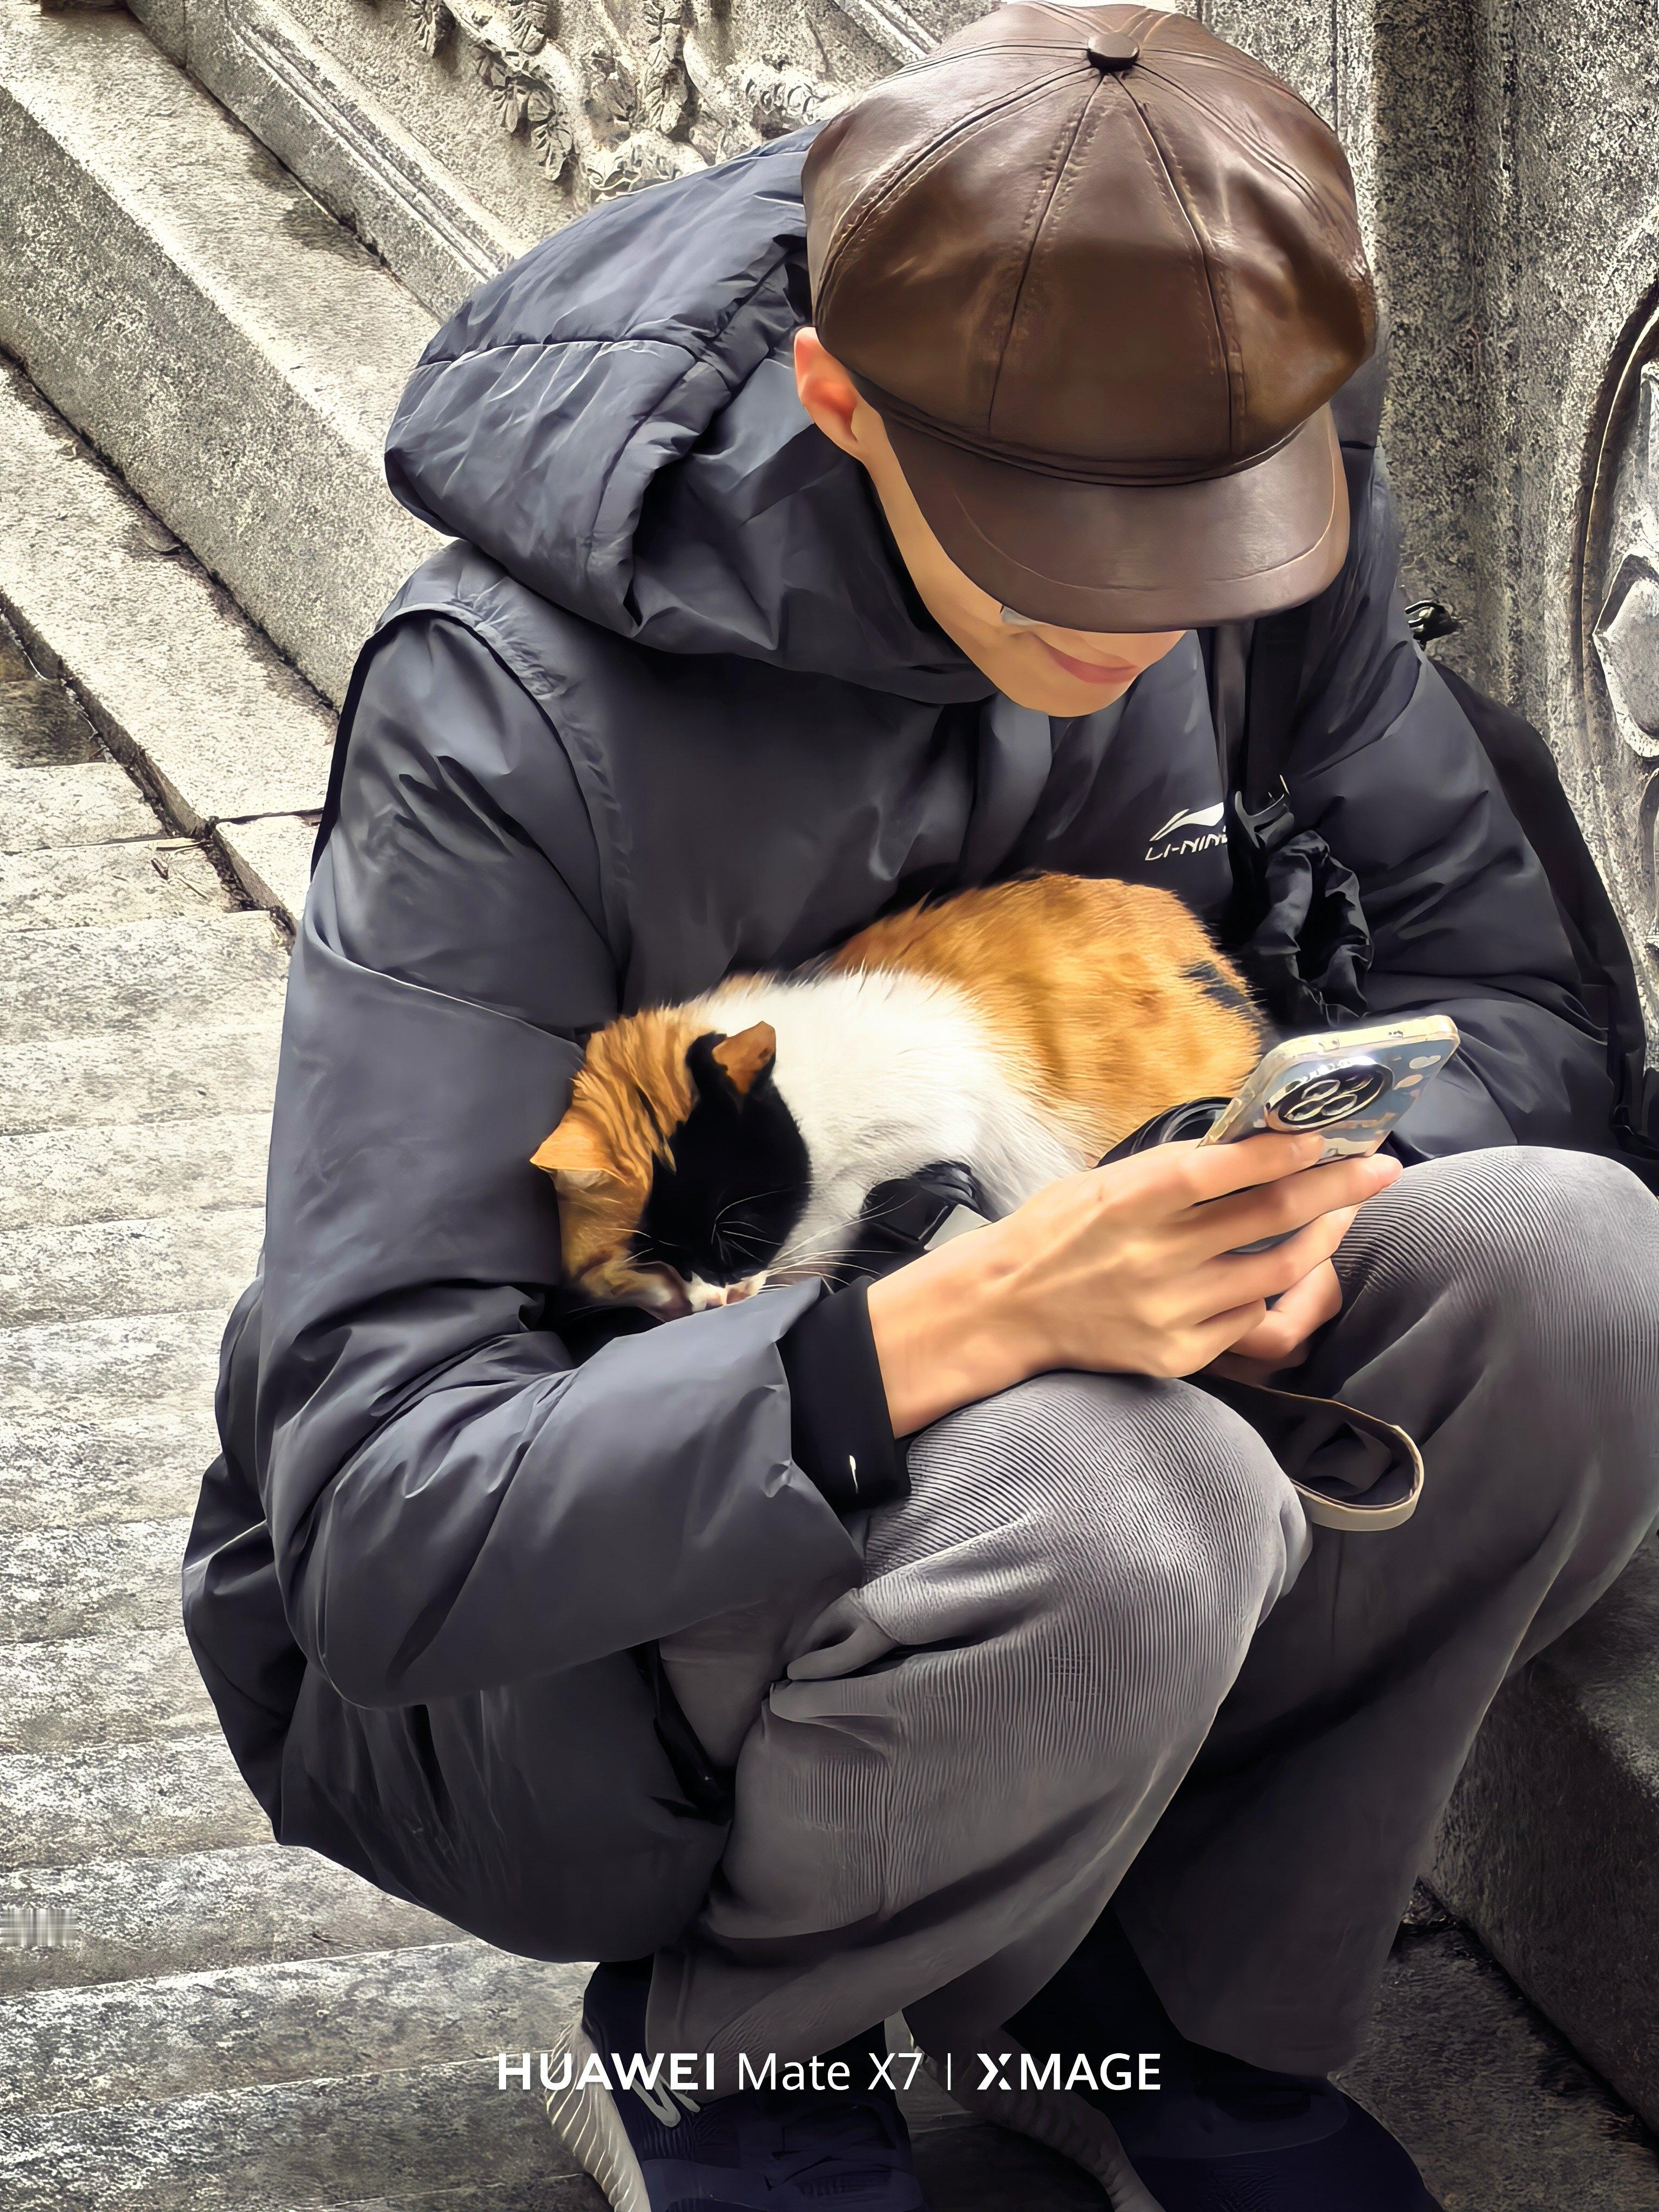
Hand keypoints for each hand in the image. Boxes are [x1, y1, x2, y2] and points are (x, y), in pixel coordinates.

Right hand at [865, 1136, 1399, 1435]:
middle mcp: (1153, 1257)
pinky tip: (1276, 1269)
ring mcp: (1169, 1311)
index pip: (1223, 1170)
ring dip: (1322, 1239)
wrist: (1005, 1309)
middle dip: (1337, 1189)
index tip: (1324, 1136)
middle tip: (1380, 1168)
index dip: (1281, 1151)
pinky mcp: (1176, 1354)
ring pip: (1275, 1272)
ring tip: (1341, 1215)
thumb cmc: (1056, 1232)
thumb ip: (1173, 1169)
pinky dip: (1269, 1289)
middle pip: (1269, 1217)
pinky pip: (1247, 1319)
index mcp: (1130, 1201)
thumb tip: (1255, 1141)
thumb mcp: (1104, 1182)